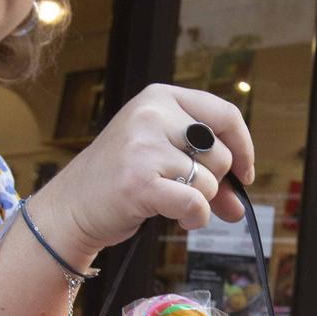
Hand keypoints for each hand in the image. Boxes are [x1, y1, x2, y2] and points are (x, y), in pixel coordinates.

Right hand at [31, 85, 255, 254]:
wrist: (72, 206)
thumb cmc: (119, 180)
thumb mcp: (161, 157)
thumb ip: (205, 172)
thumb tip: (241, 204)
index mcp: (159, 97)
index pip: (224, 114)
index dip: (243, 147)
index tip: (244, 173)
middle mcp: (151, 114)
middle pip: (220, 153)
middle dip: (216, 184)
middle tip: (194, 196)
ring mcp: (143, 146)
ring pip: (209, 181)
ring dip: (201, 203)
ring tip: (175, 206)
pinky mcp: (139, 181)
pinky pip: (195, 203)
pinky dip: (195, 217)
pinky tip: (179, 218)